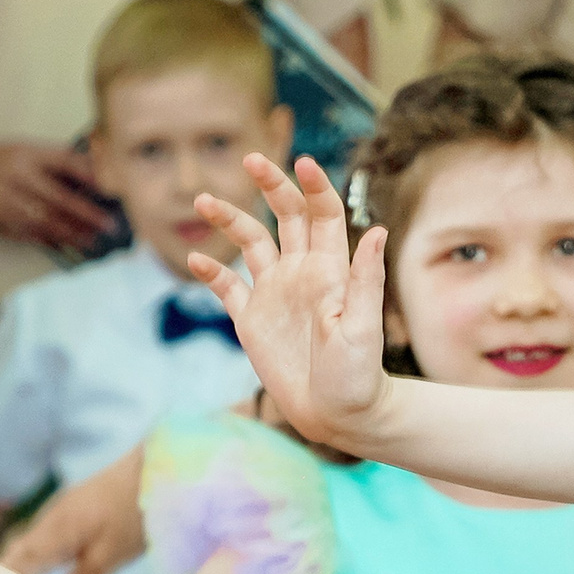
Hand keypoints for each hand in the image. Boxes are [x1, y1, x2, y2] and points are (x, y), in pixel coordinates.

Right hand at [0, 132, 115, 251]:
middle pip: (59, 198)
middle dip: (87, 214)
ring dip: (72, 233)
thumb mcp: (23, 149)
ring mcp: (6, 201)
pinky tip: (67, 246)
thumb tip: (93, 175)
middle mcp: (17, 176)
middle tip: (109, 224)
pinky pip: (29, 234)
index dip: (91, 175)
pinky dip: (50, 241)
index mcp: (27, 153)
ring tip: (93, 241)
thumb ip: (54, 161)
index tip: (112, 187)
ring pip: (46, 221)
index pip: (66, 162)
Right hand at [0, 446, 147, 573]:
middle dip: (5, 571)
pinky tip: (43, 556)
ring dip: (20, 559)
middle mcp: (52, 520)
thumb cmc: (135, 512)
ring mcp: (63, 509)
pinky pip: (45, 531)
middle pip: (20, 549)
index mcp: (56, 534)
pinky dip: (36, 548)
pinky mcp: (76, 505)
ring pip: (32, 539)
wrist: (152, 466)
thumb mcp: (114, 552)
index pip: (20, 563)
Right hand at [186, 154, 393, 447]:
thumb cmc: (359, 375)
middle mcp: (300, 272)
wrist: (338, 414)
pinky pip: (227, 286)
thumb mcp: (364, 329)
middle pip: (283, 215)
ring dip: (228, 218)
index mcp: (330, 269)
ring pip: (249, 242)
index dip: (313, 186)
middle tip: (250, 159)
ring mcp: (273, 293)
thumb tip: (377, 230)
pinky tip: (195, 260)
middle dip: (269, 184)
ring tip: (202, 200)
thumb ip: (365, 280)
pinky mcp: (251, 318)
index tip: (300, 163)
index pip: (321, 214)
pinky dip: (210, 271)